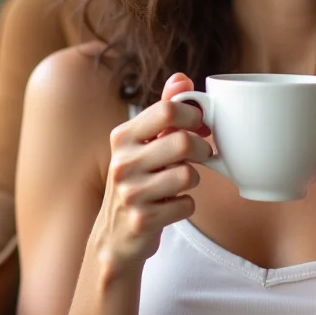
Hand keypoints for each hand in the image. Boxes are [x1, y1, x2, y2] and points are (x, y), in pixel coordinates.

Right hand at [92, 73, 211, 277]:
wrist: (115, 236)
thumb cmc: (138, 180)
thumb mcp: (144, 142)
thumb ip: (165, 109)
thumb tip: (182, 78)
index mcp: (123, 135)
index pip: (168, 109)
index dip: (193, 115)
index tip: (198, 125)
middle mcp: (122, 162)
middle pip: (182, 142)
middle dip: (201, 149)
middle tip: (199, 155)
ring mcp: (130, 193)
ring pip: (188, 174)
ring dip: (193, 179)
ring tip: (180, 182)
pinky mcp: (142, 220)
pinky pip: (187, 204)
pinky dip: (187, 205)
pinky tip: (171, 205)